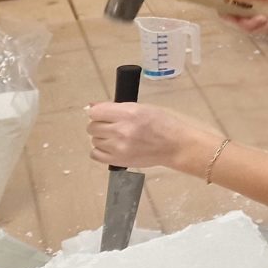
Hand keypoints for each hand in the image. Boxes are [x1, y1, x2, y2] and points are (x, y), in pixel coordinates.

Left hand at [86, 101, 209, 172]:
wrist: (175, 146)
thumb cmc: (163, 123)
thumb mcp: (143, 108)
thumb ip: (118, 108)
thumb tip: (92, 107)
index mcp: (129, 113)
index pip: (95, 112)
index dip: (98, 112)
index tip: (105, 114)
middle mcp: (121, 130)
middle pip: (92, 127)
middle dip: (100, 124)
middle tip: (113, 126)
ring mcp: (118, 147)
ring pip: (94, 140)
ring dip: (102, 137)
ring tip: (116, 137)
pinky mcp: (118, 161)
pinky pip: (95, 154)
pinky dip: (100, 150)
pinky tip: (111, 147)